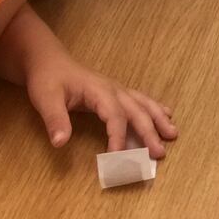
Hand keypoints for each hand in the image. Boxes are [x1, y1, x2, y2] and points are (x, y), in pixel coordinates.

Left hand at [25, 56, 177, 157]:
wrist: (48, 60)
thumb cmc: (47, 79)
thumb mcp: (45, 98)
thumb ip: (55, 120)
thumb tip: (60, 143)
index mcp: (98, 91)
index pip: (114, 115)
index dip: (117, 136)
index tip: (118, 157)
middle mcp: (113, 90)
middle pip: (136, 111)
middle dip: (149, 132)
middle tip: (159, 153)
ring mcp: (117, 90)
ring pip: (144, 103)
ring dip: (158, 119)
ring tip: (173, 134)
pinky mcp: (116, 93)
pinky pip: (141, 100)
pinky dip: (155, 109)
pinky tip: (166, 115)